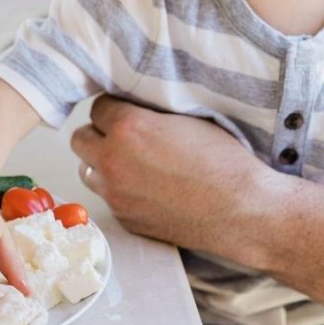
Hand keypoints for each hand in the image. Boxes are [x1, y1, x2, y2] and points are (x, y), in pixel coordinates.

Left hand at [70, 95, 269, 252]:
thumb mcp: (187, 119)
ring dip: (101, 163)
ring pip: (86, 170)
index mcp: (128, 127)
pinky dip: (118, 190)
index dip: (113, 108)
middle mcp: (112, 160)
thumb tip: (132, 106)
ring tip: (128, 162)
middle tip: (120, 135)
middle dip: (97, 134)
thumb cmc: (224, 162)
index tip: (125, 111)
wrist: (243, 211)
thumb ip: (149, 112)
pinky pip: (107, 197)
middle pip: (79, 138)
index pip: (97, 107)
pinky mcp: (123, 217)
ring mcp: (114, 193)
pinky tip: (144, 187)